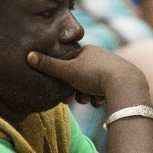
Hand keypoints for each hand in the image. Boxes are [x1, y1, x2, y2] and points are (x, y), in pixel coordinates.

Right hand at [28, 45, 151, 107]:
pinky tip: (101, 101)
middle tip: (72, 100)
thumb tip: (28, 55)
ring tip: (89, 100)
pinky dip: (100, 97)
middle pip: (81, 76)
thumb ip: (48, 65)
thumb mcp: (68, 71)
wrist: (124, 84)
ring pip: (92, 85)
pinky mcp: (121, 81)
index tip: (59, 91)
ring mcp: (113, 68)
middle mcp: (101, 57)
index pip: (70, 64)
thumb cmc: (94, 75)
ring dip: (88, 95)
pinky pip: (105, 91)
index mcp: (88, 51)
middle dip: (76, 90)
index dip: (63, 78)